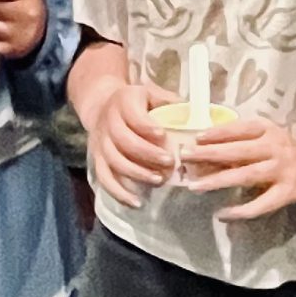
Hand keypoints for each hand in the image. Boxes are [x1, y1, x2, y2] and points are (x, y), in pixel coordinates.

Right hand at [85, 79, 177, 208]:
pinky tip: (136, 203)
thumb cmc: (135, 102)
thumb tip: (198, 115)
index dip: (146, 127)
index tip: (163, 135)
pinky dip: (119, 193)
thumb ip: (169, 102)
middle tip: (170, 162)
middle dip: (147, 154)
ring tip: (158, 180)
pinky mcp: (97, 159)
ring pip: (114, 161)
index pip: (133, 116)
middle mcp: (108, 122)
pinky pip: (105, 178)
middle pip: (124, 141)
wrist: (101, 106)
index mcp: (123, 102)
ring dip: (137, 173)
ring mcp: (100, 143)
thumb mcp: (150, 93)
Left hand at [180, 114, 295, 222]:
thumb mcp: (266, 136)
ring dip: (218, 181)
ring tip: (195, 186)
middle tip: (186, 157)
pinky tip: (222, 214)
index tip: (197, 137)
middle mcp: (275, 148)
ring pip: (245, 176)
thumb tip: (203, 146)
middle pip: (238, 152)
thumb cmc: (284, 149)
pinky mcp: (288, 192)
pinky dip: (240, 211)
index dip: (218, 132)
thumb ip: (241, 140)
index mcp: (268, 130)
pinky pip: (261, 204)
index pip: (240, 129)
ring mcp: (282, 171)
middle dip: (209, 154)